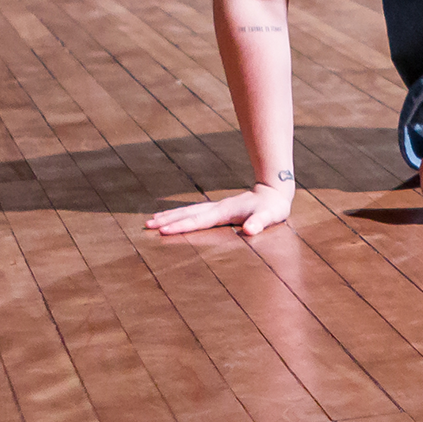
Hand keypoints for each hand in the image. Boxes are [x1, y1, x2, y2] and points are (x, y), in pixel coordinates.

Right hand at [147, 181, 294, 237]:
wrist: (275, 191)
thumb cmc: (273, 207)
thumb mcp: (270, 217)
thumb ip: (260, 223)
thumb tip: (249, 231)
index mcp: (225, 211)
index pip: (199, 220)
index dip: (181, 226)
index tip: (163, 231)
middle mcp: (217, 207)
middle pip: (187, 213)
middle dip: (168, 219)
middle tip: (147, 225)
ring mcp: (217, 207)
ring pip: (188, 210)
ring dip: (170, 215)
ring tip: (151, 220)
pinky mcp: (218, 209)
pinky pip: (194, 212)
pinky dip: (180, 214)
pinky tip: (172, 217)